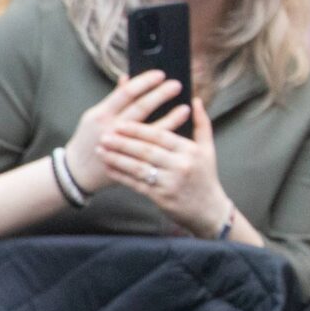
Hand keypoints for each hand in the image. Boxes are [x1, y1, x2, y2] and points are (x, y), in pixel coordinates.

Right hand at [64, 70, 184, 196]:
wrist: (77, 171)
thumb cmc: (88, 138)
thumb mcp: (95, 115)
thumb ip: (113, 98)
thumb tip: (127, 77)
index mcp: (101, 114)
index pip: (125, 93)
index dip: (144, 82)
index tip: (161, 74)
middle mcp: (111, 128)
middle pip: (140, 108)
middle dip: (160, 95)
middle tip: (177, 85)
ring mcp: (122, 146)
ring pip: (150, 130)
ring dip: (171, 118)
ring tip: (186, 109)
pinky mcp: (130, 160)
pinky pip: (153, 148)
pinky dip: (166, 139)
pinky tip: (180, 133)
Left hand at [96, 96, 229, 236]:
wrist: (209, 210)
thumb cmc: (206, 176)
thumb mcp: (208, 149)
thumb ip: (202, 123)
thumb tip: (195, 100)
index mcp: (191, 151)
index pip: (161, 136)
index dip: (139, 130)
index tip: (120, 123)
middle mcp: (181, 166)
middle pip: (146, 151)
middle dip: (123, 143)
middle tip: (104, 135)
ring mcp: (170, 183)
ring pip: (138, 168)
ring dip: (117, 158)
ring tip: (100, 150)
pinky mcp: (161, 198)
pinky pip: (136, 184)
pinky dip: (120, 175)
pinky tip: (108, 168)